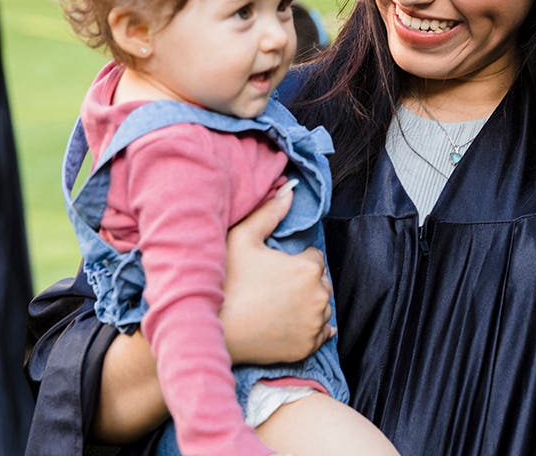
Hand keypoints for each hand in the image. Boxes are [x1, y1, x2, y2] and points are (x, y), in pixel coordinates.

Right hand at [221, 184, 334, 364]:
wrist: (213, 330)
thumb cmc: (227, 281)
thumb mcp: (242, 238)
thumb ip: (269, 212)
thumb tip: (290, 189)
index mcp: (308, 268)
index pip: (314, 258)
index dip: (296, 261)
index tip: (276, 267)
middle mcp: (319, 296)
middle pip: (320, 283)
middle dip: (304, 282)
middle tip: (276, 286)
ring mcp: (315, 324)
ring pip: (321, 307)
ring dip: (309, 304)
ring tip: (280, 304)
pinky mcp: (308, 346)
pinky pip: (322, 333)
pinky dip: (312, 328)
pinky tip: (295, 322)